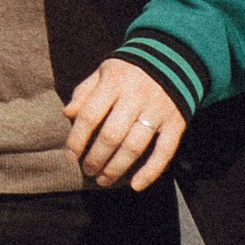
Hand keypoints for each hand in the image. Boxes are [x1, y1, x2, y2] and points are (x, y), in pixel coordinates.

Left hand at [62, 57, 185, 192]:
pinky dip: (150, 172)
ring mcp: (158, 110)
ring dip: (116, 168)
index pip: (90, 116)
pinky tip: (135, 186)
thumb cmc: (129, 71)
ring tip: (103, 180)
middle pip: (111, 136)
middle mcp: (136, 96)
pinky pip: (164, 152)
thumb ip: (84, 92)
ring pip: (135, 146)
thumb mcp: (104, 72)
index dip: (76, 140)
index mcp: (114, 82)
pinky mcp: (177, 122)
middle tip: (87, 171)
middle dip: (95, 158)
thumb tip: (67, 114)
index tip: (70, 157)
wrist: (173, 58)